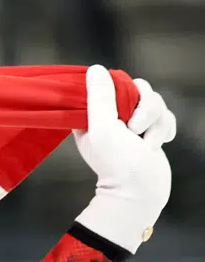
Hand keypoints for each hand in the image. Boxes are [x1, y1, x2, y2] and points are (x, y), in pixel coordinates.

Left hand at [73, 64, 174, 253]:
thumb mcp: (103, 128)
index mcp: (93, 114)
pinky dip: (165, 130)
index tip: (122, 110)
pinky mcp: (151, 131)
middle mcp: (112, 116)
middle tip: (135, 130)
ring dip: (155, 124)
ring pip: (156, 102)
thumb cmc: (117, 164)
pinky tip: (155, 146)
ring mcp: (132, 124)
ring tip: (146, 144)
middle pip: (139, 89)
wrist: (140, 192)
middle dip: (145, 110)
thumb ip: (100, 99)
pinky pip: (167, 116)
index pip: (110, 84)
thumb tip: (96, 69)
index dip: (121, 92)